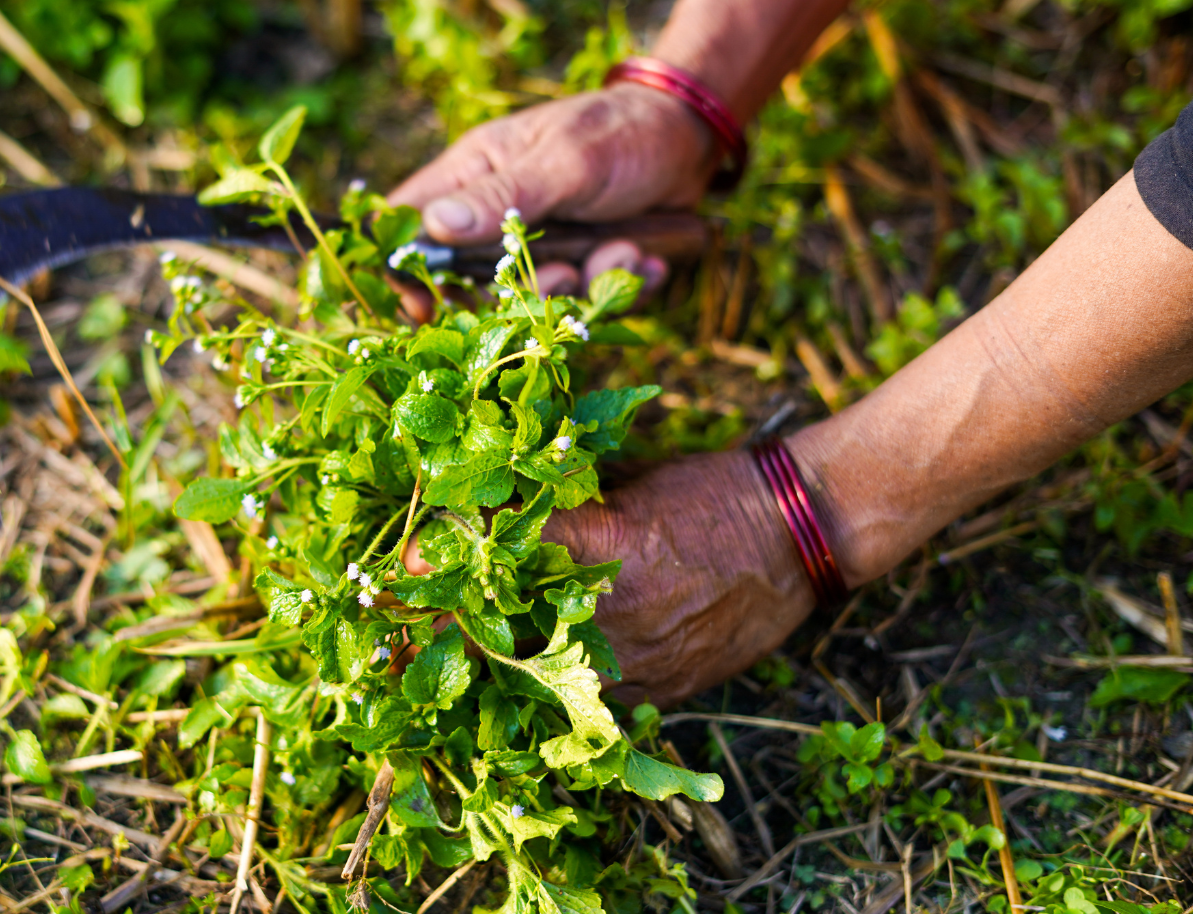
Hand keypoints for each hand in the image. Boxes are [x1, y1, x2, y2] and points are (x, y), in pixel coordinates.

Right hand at [388, 83, 717, 300]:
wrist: (690, 139)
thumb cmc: (619, 132)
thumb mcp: (565, 159)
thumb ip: (505, 195)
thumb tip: (436, 225)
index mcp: (473, 174)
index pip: (411, 224)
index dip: (408, 269)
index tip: (426, 306)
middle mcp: (495, 215)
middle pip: (470, 281)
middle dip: (521, 291)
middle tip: (563, 275)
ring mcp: (535, 246)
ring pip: (530, 300)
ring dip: (582, 286)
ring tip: (623, 250)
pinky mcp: (576, 267)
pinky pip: (582, 303)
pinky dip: (616, 289)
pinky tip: (643, 258)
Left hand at [403, 450, 816, 705]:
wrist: (798, 537)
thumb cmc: (706, 494)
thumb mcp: (622, 482)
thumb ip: (557, 503)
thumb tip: (483, 508)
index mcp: (599, 545)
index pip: (496, 558)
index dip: (440, 569)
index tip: (400, 572)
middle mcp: (610, 610)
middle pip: (499, 633)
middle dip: (445, 635)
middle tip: (395, 636)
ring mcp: (636, 661)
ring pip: (535, 682)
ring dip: (484, 675)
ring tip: (436, 671)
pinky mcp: (659, 693)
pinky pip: (584, 711)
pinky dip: (544, 700)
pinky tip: (511, 693)